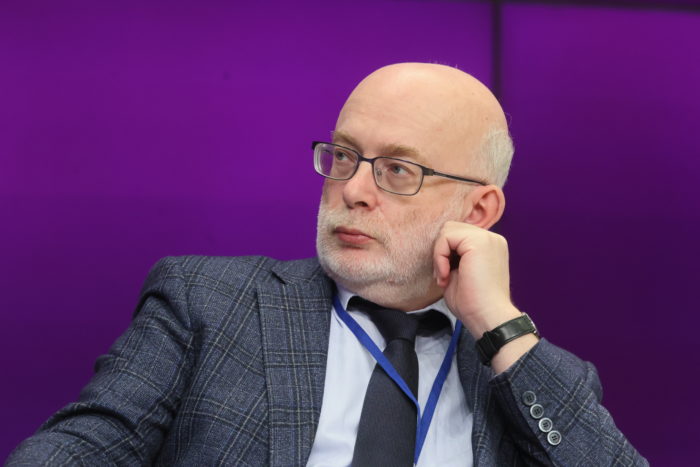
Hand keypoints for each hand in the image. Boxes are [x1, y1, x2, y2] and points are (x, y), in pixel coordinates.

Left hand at [433, 221, 536, 370]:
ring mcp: (487, 237)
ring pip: (447, 230)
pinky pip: (446, 237)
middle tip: (443, 276)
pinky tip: (446, 275)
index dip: (445, 253)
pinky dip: (439, 256)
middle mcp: (491, 238)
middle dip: (441, 251)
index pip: (457, 235)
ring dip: (439, 254)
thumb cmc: (473, 303)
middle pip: (451, 228)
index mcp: (488, 245)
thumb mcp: (459, 273)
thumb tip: (438, 247)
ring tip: (445, 277)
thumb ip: (453, 256)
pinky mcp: (479, 241)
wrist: (488, 317)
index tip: (445, 277)